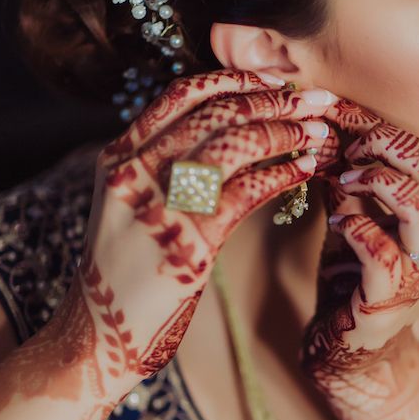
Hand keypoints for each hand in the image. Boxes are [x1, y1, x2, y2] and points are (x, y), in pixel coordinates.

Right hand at [49, 70, 340, 403]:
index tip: (277, 80)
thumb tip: (220, 134)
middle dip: (273, 100)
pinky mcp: (187, 246)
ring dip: (284, 131)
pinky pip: (245, 193)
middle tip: (317, 97)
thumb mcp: (129, 208)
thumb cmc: (124, 274)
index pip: (182, 95)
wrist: (99, 338)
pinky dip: (282, 173)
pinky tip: (306, 168)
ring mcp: (158, 208)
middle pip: (214, 114)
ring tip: (319, 130)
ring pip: (233, 145)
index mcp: (119, 157)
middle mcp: (134, 173)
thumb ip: (160, 168)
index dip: (236, 80)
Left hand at [300, 111, 418, 391]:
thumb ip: (348, 182)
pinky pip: (382, 252)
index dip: (387, 130)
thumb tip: (330, 131)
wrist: (348, 352)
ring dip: (374, 183)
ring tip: (342, 184)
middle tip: (347, 150)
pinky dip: (355, 229)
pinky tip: (337, 226)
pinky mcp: (389, 302)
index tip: (344, 122)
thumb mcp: (351, 220)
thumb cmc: (350, 282)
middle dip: (385, 145)